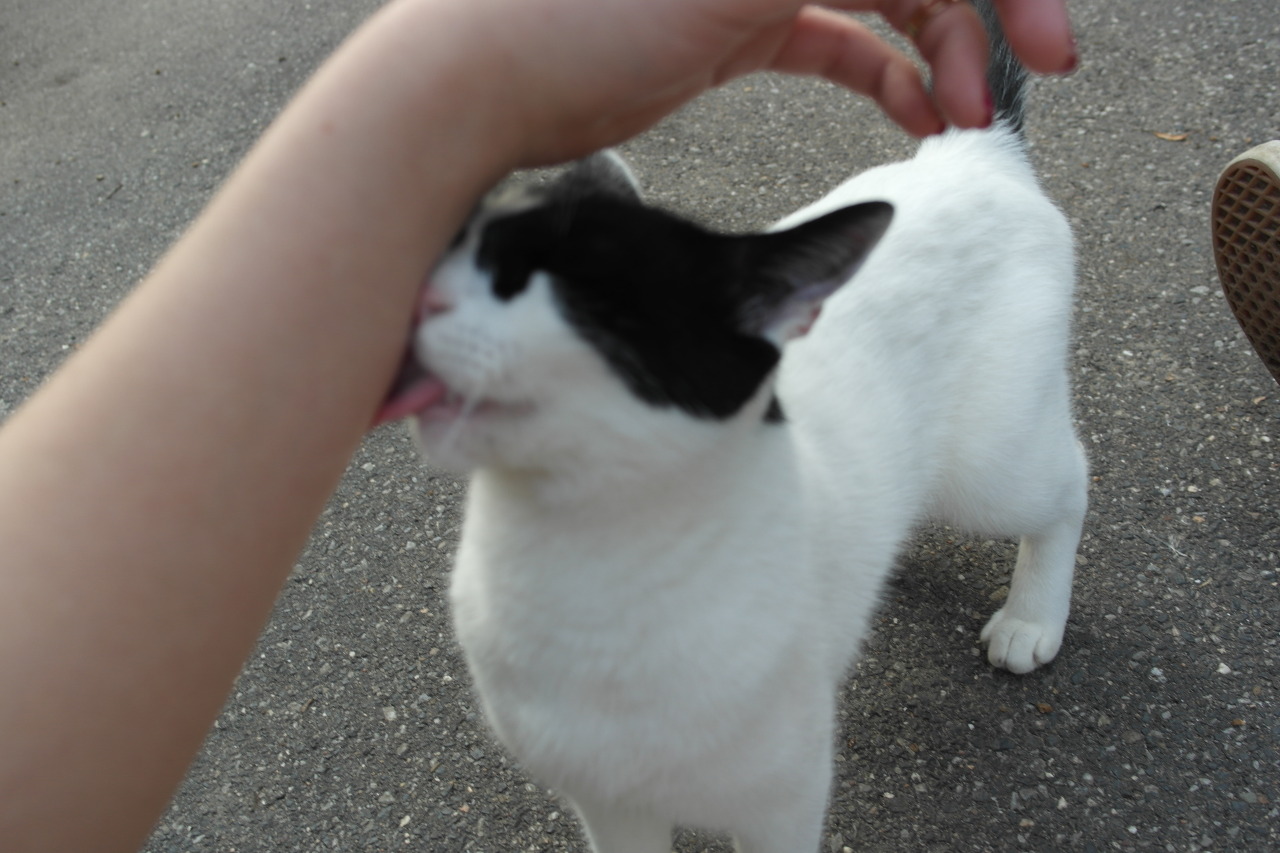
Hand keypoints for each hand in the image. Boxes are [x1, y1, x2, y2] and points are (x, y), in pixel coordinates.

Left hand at [448, 0, 1073, 165]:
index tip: (1044, 44)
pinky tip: (914, 114)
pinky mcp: (738, 22)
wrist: (482, 87)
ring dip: (935, 53)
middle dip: (978, 13)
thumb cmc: (575, 15)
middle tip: (1024, 84)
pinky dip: (881, 74)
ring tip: (960, 120)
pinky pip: (836, 39)